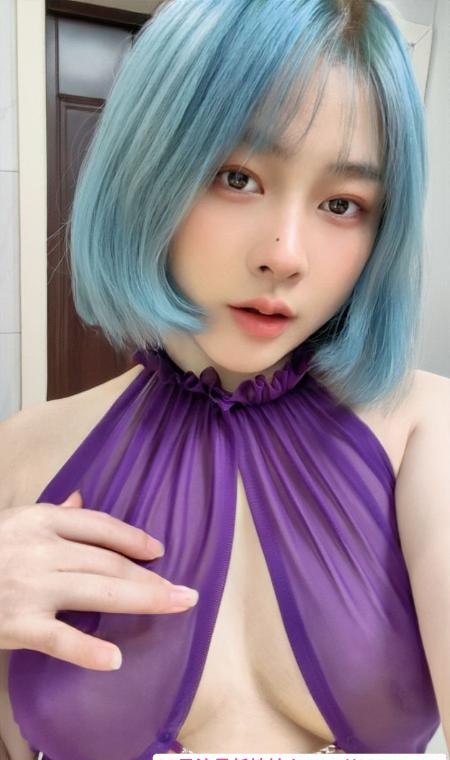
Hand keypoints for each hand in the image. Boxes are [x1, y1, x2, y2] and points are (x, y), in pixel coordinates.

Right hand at [0, 492, 197, 669]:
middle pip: (109, 561)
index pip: (100, 526)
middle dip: (152, 577)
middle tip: (185, 592)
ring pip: (99, 591)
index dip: (134, 539)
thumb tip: (82, 497)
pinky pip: (60, 638)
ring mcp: (31, 586)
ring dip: (143, 600)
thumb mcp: (14, 521)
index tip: (160, 551)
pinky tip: (114, 660)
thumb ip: (53, 513)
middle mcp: (41, 549)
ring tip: (175, 607)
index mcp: (41, 520)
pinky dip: (87, 650)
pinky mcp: (17, 624)